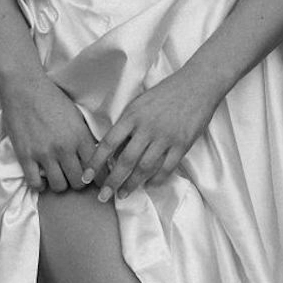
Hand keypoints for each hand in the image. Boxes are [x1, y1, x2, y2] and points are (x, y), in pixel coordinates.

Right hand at [0, 74, 95, 191]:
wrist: (24, 87)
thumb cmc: (52, 98)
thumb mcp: (77, 116)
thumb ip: (85, 137)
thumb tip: (96, 156)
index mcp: (80, 136)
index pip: (97, 169)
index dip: (97, 177)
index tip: (94, 179)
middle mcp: (64, 148)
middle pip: (79, 182)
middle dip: (79, 182)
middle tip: (74, 177)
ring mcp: (44, 153)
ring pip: (59, 186)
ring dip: (60, 184)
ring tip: (58, 176)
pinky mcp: (25, 156)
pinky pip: (35, 183)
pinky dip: (40, 185)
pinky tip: (42, 177)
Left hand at [85, 70, 219, 201]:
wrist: (197, 85)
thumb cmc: (165, 93)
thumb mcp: (139, 103)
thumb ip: (127, 124)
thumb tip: (113, 149)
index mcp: (132, 116)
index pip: (108, 143)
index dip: (95, 162)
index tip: (86, 176)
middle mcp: (147, 128)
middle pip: (125, 161)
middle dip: (112, 182)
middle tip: (103, 196)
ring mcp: (165, 137)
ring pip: (145, 168)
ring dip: (132, 184)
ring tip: (123, 194)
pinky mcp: (182, 144)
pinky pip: (167, 168)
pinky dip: (156, 179)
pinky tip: (149, 185)